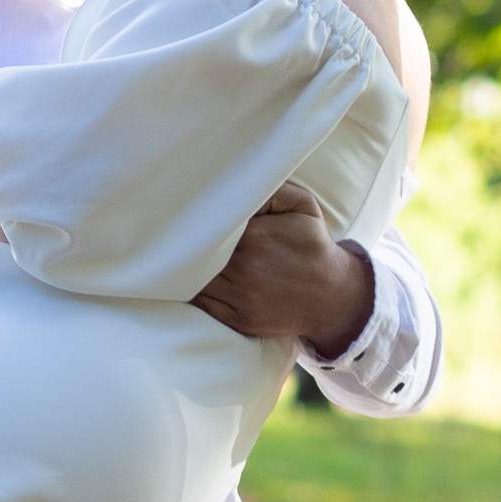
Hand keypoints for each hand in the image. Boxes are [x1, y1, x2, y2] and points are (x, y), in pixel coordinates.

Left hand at [191, 184, 374, 355]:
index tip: (181, 211)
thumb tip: (237, 181)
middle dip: (183, 242)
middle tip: (166, 232)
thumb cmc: (313, 246)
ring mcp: (241, 298)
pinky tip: (185, 279)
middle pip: (196, 252)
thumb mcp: (303, 206)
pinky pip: (202, 304)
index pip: (209, 223)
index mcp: (256, 237)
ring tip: (173, 254)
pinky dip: (191, 292)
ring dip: (183, 268)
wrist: (334, 297)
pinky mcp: (239, 320)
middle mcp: (246, 269)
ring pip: (194, 280)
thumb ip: (272, 188)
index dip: (194, 219)